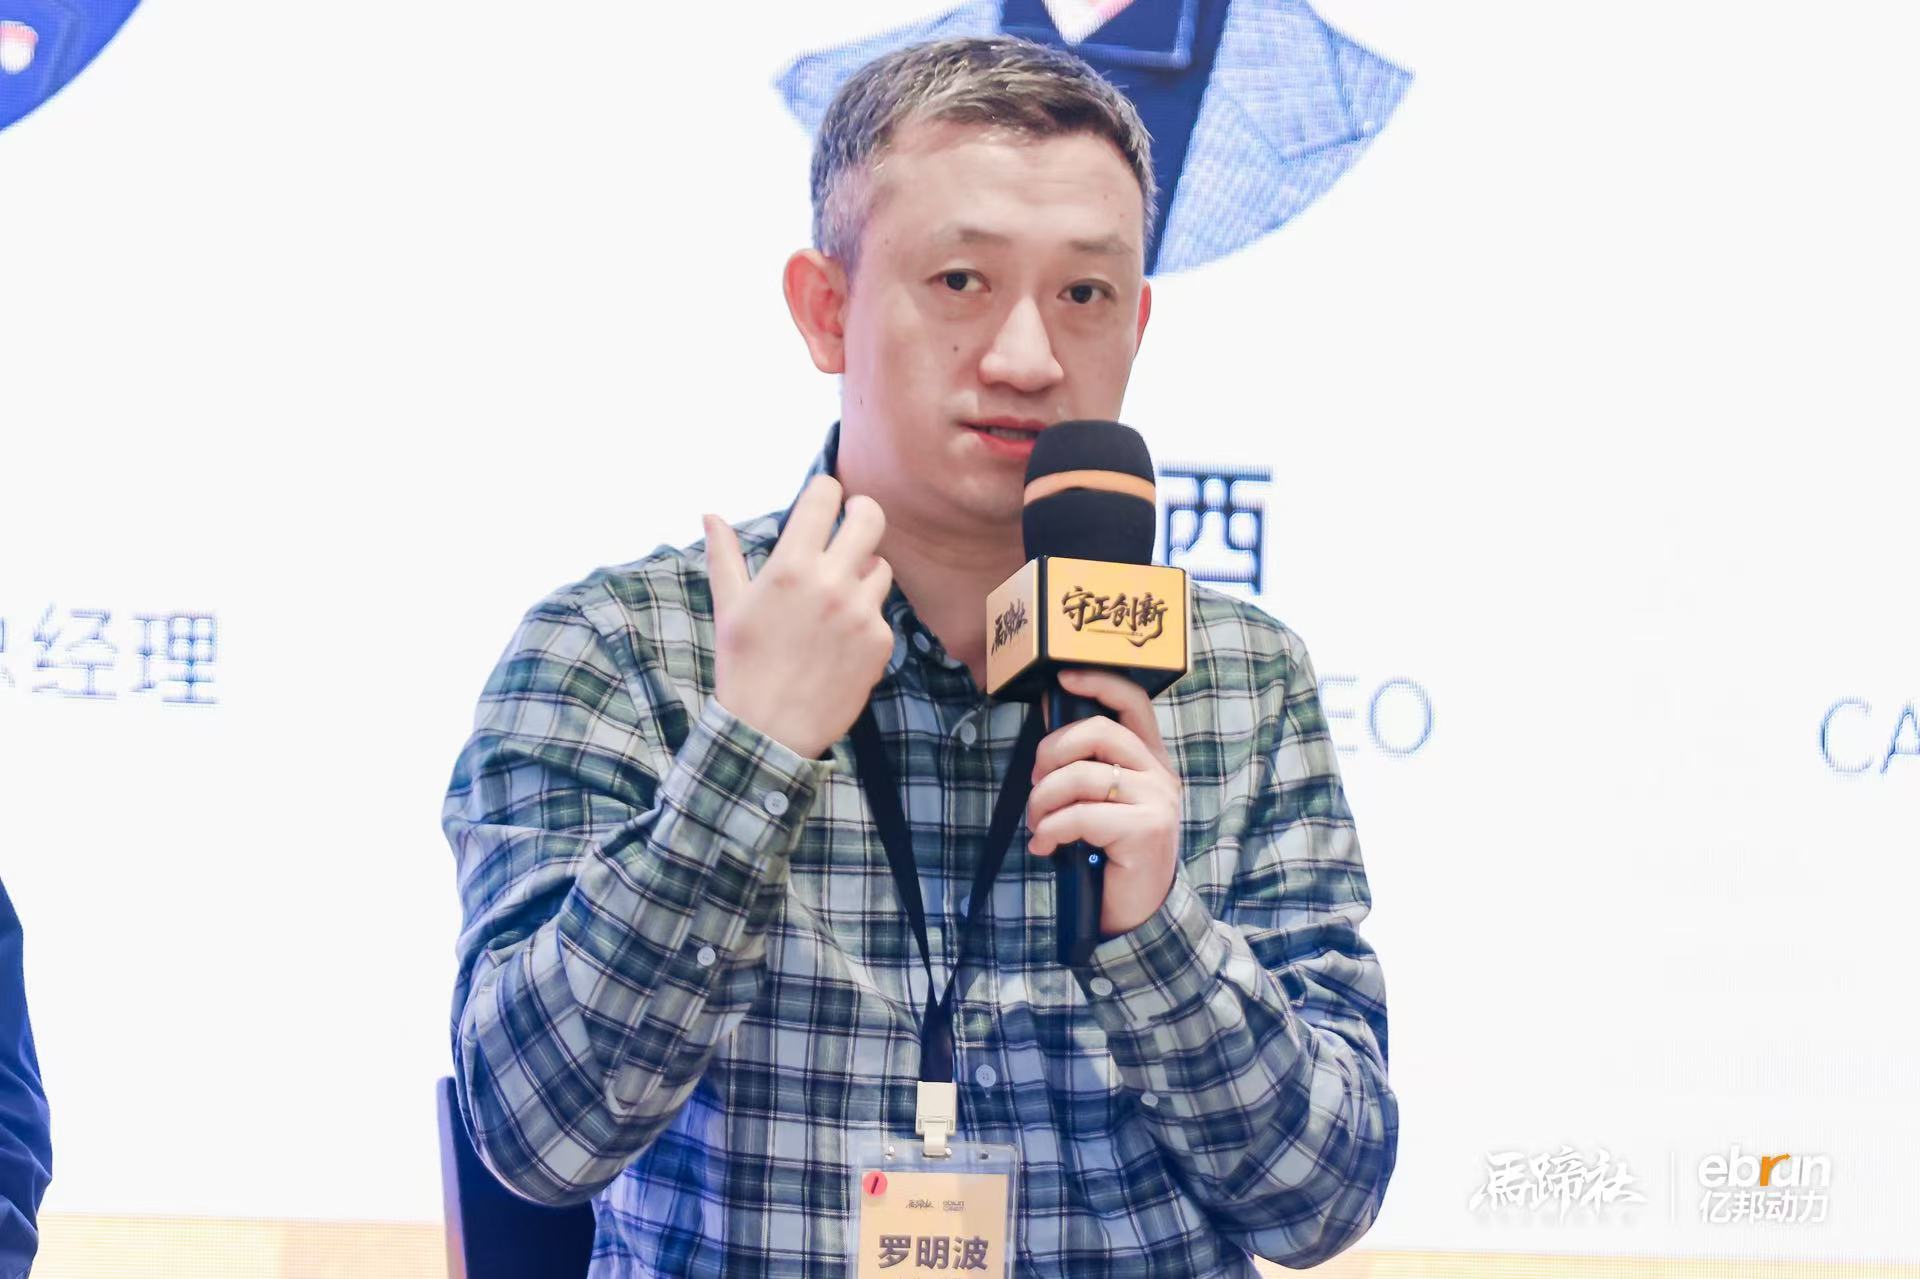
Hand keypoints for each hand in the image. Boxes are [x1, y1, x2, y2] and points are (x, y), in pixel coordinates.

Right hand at [704, 476, 893, 758]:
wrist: (770, 731)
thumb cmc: (743, 665)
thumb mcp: (729, 607)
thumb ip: (725, 555)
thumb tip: (710, 514)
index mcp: (790, 566)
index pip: (825, 496)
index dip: (826, 491)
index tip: (824, 499)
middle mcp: (831, 582)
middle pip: (871, 517)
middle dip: (862, 512)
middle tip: (854, 521)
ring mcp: (861, 612)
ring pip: (881, 565)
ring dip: (863, 571)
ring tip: (836, 598)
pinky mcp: (880, 641)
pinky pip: (881, 611)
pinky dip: (865, 618)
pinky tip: (840, 641)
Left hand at [1026, 667, 1181, 936]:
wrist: (1138, 911)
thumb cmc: (1110, 853)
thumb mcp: (1097, 800)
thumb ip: (1082, 763)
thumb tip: (1048, 710)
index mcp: (1149, 760)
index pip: (1133, 702)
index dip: (1099, 682)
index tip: (1062, 678)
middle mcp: (1159, 774)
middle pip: (1099, 731)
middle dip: (1051, 752)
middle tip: (1035, 783)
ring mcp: (1157, 801)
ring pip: (1082, 776)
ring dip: (1043, 801)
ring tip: (1037, 824)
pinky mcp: (1146, 830)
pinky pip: (1082, 815)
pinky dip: (1052, 830)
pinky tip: (1044, 846)